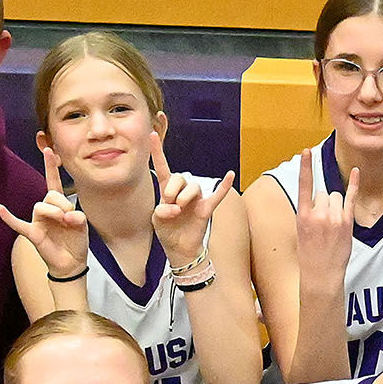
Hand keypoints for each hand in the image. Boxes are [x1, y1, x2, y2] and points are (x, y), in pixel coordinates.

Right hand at [0, 146, 89, 278]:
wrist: (72, 263)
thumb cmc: (76, 241)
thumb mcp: (83, 225)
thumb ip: (78, 217)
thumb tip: (67, 218)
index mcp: (59, 204)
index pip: (53, 182)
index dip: (51, 166)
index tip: (48, 149)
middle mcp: (47, 209)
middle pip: (50, 195)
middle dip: (63, 204)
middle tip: (70, 218)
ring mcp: (38, 221)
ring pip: (40, 206)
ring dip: (54, 212)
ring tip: (63, 223)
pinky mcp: (33, 233)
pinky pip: (18, 224)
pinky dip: (8, 217)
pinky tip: (0, 209)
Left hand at [147, 128, 235, 263]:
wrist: (179, 249)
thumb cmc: (167, 231)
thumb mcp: (157, 220)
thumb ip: (161, 211)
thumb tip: (174, 208)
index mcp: (167, 190)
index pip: (163, 167)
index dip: (158, 152)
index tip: (152, 135)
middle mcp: (183, 191)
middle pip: (179, 177)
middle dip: (172, 188)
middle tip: (170, 203)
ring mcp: (196, 199)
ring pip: (194, 186)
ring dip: (185, 196)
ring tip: (180, 208)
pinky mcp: (206, 208)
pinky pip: (218, 195)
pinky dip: (224, 186)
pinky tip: (230, 175)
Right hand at [292, 147, 354, 285]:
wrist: (321, 275)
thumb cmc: (310, 255)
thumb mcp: (301, 232)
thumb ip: (309, 213)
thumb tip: (319, 200)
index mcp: (302, 216)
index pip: (304, 186)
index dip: (305, 167)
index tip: (306, 152)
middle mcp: (318, 214)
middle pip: (323, 193)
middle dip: (323, 204)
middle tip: (322, 225)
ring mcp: (334, 218)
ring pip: (335, 196)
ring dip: (334, 206)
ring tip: (331, 226)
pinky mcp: (346, 222)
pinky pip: (350, 198)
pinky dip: (354, 184)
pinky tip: (356, 171)